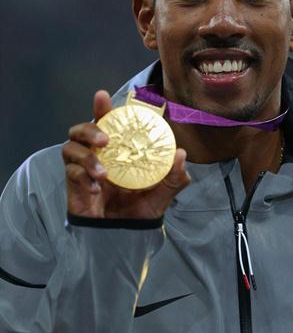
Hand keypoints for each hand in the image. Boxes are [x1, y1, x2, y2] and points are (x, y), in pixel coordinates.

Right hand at [62, 90, 190, 218]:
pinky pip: (70, 173)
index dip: (101, 108)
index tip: (102, 96)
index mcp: (117, 150)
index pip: (107, 123)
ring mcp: (82, 169)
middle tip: (105, 140)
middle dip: (89, 129)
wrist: (126, 236)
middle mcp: (97, 154)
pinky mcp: (73, 185)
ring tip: (103, 172)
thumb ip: (174, 176)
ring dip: (85, 156)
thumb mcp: (164, 193)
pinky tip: (96, 189)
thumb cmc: (142, 210)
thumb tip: (182, 155)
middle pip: (79, 130)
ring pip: (69, 147)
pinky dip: (82, 177)